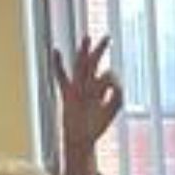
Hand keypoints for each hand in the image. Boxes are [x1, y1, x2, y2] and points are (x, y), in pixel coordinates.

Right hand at [50, 36, 119, 164]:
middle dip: (100, 51)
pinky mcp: (68, 94)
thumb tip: (117, 82)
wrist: (81, 139)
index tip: (115, 86)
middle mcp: (89, 86)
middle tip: (107, 36)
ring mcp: (77, 88)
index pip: (109, 75)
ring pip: (80, 66)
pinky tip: (56, 50)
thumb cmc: (96, 127)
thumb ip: (118, 96)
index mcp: (101, 89)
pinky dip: (58, 64)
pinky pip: (62, 77)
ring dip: (84, 52)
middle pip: (94, 64)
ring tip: (87, 37)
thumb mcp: (112, 111)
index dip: (114, 78)